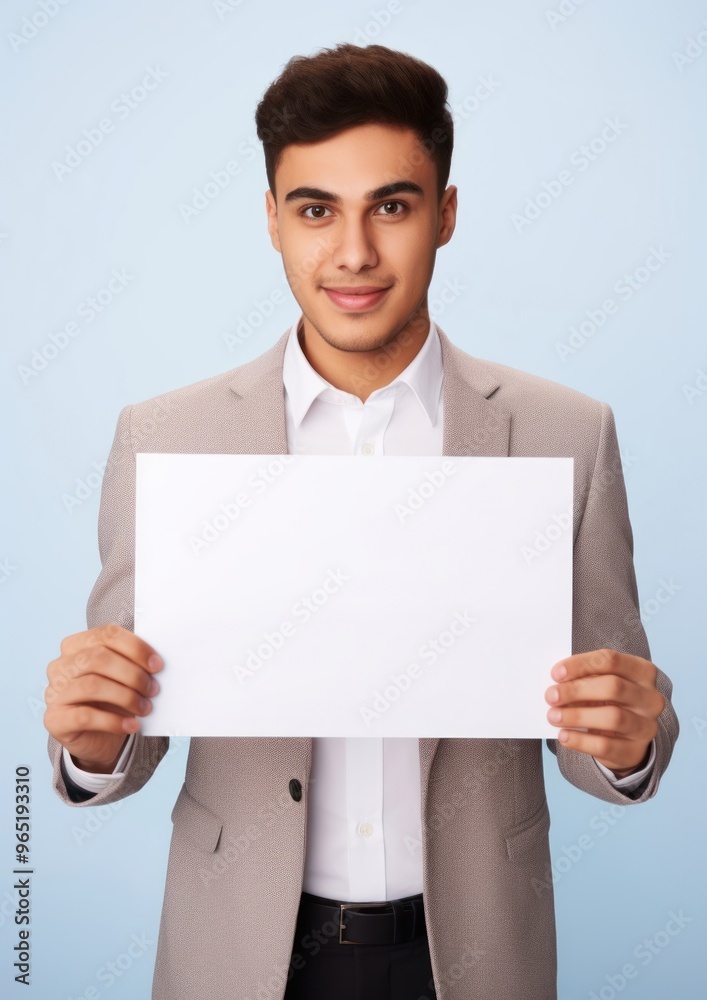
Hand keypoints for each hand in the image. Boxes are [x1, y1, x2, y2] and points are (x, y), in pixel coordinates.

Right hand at [44, 623, 163, 772]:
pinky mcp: (55, 719)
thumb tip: (156, 662)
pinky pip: (85, 717)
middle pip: (98, 658)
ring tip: (146, 708)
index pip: (106, 634)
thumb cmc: (112, 699)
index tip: (157, 665)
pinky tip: (132, 725)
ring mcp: (54, 692)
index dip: (135, 648)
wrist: (97, 737)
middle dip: (132, 674)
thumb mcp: (122, 677)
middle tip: (154, 689)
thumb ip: (133, 663)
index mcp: (76, 645)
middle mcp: (60, 666)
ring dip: (126, 697)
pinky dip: (114, 721)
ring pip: (92, 686)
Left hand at [545, 649, 664, 776]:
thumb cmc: (608, 701)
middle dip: (577, 690)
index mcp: (643, 671)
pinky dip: (580, 741)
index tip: (556, 673)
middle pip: (613, 687)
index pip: (611, 660)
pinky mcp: (635, 751)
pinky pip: (606, 746)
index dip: (581, 665)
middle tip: (551, 696)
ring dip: (577, 716)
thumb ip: (584, 678)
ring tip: (553, 716)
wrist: (626, 738)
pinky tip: (564, 736)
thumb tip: (556, 682)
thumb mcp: (600, 683)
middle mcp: (650, 698)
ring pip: (613, 717)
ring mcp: (646, 726)